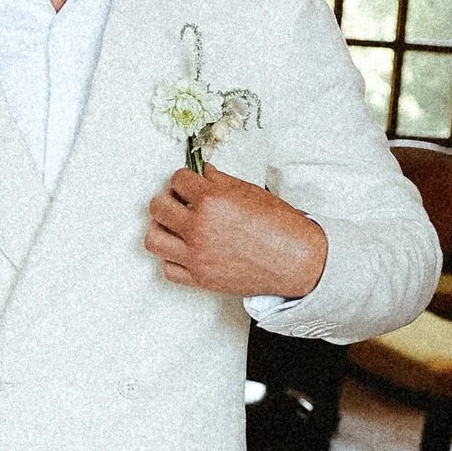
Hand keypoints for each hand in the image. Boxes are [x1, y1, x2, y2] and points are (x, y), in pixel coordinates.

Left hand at [146, 162, 327, 299]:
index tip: (189, 184)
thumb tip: (202, 172)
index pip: (177, 180)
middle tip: (180, 201)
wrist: (298, 261)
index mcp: (212, 201)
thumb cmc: (281, 227)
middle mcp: (199, 228)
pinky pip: (168, 268)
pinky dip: (172, 258)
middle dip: (168, 199)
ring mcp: (197, 256)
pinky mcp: (200, 278)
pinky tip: (185, 250)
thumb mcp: (250, 192)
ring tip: (176, 226)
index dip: (184, 180)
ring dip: (161, 228)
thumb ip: (220, 181)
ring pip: (153, 239)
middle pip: (157, 207)